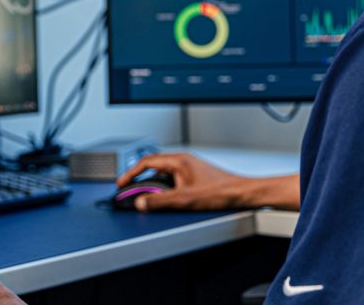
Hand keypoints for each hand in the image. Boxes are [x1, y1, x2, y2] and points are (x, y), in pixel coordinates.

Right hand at [115, 153, 253, 211]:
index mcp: (178, 160)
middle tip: (131, 192)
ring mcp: (189, 167)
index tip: (122, 183)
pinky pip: (173, 179)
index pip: (146, 162)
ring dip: (153, 185)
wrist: (240, 193)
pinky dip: (164, 188)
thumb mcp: (184, 199)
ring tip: (148, 198)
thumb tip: (141, 202)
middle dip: (140, 181)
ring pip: (163, 174)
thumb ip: (159, 201)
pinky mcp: (195, 175)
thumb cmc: (219, 192)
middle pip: (153, 167)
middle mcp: (183, 161)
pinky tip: (166, 199)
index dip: (131, 173)